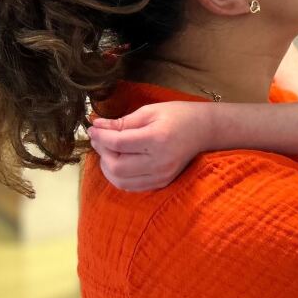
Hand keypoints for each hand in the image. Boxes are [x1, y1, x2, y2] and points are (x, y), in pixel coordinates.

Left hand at [89, 101, 214, 191]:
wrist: (205, 131)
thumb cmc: (178, 115)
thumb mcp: (150, 111)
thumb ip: (123, 121)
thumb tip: (97, 126)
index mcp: (157, 139)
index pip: (118, 143)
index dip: (100, 136)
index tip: (92, 127)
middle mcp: (159, 162)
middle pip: (116, 166)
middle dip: (102, 152)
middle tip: (100, 138)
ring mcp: (161, 176)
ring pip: (120, 181)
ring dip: (107, 167)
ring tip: (108, 151)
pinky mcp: (162, 183)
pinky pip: (131, 187)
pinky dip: (118, 177)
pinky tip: (119, 162)